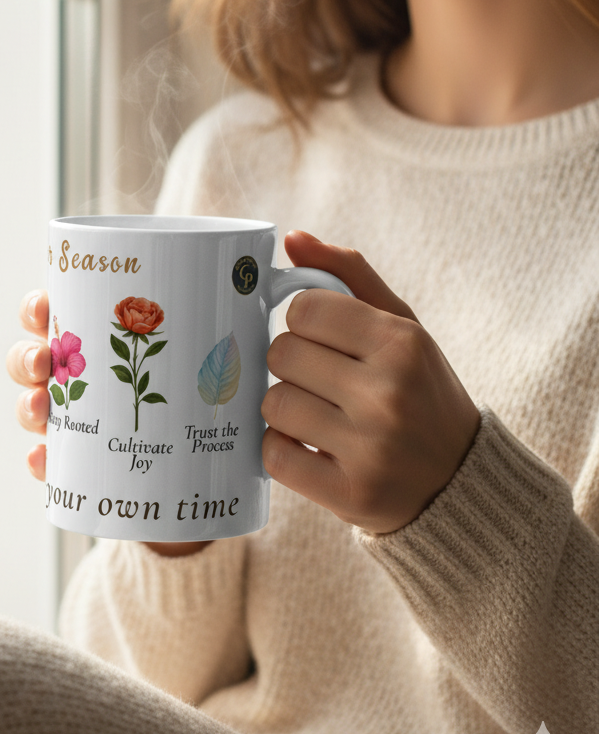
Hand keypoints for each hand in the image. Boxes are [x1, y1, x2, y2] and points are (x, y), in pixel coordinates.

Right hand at [5, 291, 210, 555]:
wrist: (206, 472)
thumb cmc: (206, 390)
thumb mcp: (212, 350)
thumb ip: (229, 314)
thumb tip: (271, 276)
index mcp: (101, 338)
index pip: (55, 314)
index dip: (37, 308)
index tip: (44, 309)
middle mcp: (81, 377)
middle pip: (34, 358)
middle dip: (27, 358)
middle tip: (44, 363)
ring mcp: (77, 421)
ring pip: (34, 405)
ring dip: (27, 404)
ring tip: (43, 408)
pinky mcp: (82, 466)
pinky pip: (51, 462)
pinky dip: (41, 460)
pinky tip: (43, 460)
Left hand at [260, 231, 480, 534]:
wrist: (462, 483)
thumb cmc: (420, 391)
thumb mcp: (403, 328)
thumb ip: (349, 275)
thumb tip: (291, 238)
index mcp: (401, 343)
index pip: (303, 309)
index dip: (303, 322)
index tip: (322, 339)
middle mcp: (387, 394)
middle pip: (281, 353)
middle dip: (291, 364)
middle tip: (320, 379)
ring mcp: (369, 449)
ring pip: (272, 403)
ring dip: (284, 407)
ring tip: (317, 414)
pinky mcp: (350, 495)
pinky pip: (274, 455)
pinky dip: (281, 449)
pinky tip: (309, 447)